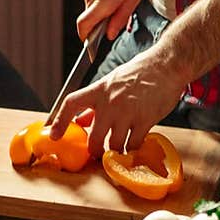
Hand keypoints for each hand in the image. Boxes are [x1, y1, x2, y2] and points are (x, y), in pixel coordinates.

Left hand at [49, 47, 182, 157]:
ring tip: (120, 146)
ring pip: (114, 145)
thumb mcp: (112, 83)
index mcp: (99, 89)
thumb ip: (96, 102)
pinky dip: (133, 148)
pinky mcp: (145, 120)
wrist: (166, 66)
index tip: (54, 134)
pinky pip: (133, 144)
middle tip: (98, 153)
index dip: (60, 120)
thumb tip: (82, 120)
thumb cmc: (139, 73)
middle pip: (94, 138)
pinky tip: (134, 142)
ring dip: (116, 150)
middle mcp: (110, 102)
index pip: (71, 103)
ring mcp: (128, 112)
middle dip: (94, 150)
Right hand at [76, 0, 145, 44]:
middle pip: (89, 15)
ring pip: (89, 2)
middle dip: (100, 16)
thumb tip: (110, 34)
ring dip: (100, 1)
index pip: (83, 27)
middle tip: (117, 6)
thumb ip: (120, 18)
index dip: (86, 38)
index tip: (91, 44)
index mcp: (102, 1)